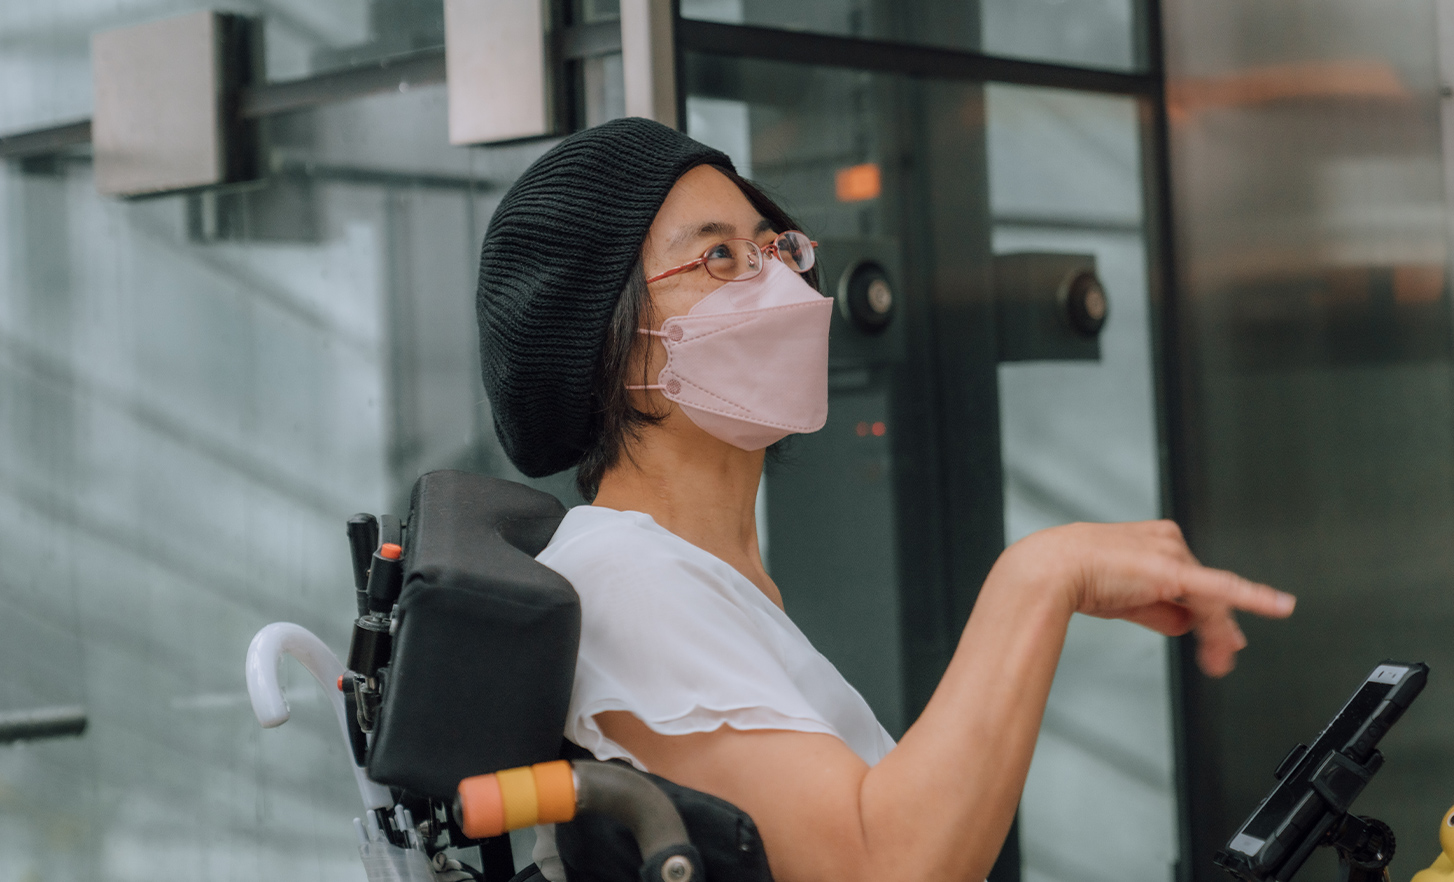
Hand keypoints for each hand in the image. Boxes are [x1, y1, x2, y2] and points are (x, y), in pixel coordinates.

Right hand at [1011, 520, 1294, 676]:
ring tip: (1219, 662)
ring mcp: (1173, 554)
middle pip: (1206, 593)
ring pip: (1211, 600)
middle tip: (1222, 659)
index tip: (1218, 639)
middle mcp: (1169, 542)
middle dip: (1215, 629)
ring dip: (1218, 634)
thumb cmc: (1074, 577)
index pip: (1194, 582)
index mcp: (1156, 540)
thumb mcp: (1125, 598)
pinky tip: (1280, 607)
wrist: (1051, 569)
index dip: (1206, 614)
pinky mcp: (1175, 572)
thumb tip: (1186, 625)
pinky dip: (1255, 598)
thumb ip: (1160, 610)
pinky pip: (1222, 588)